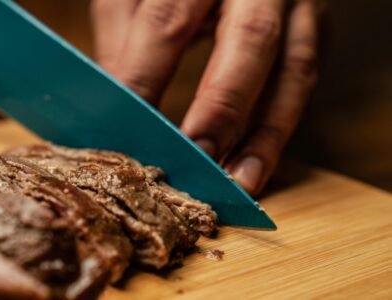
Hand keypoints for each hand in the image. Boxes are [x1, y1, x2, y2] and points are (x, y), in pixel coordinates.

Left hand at [91, 0, 323, 194]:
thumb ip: (123, 39)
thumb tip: (114, 106)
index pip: (167, 22)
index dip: (146, 78)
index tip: (129, 132)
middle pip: (250, 41)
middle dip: (222, 107)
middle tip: (196, 160)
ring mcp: (296, 3)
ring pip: (294, 69)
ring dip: (266, 134)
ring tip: (238, 181)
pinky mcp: (314, 27)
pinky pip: (305, 80)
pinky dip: (280, 127)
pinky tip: (255, 163)